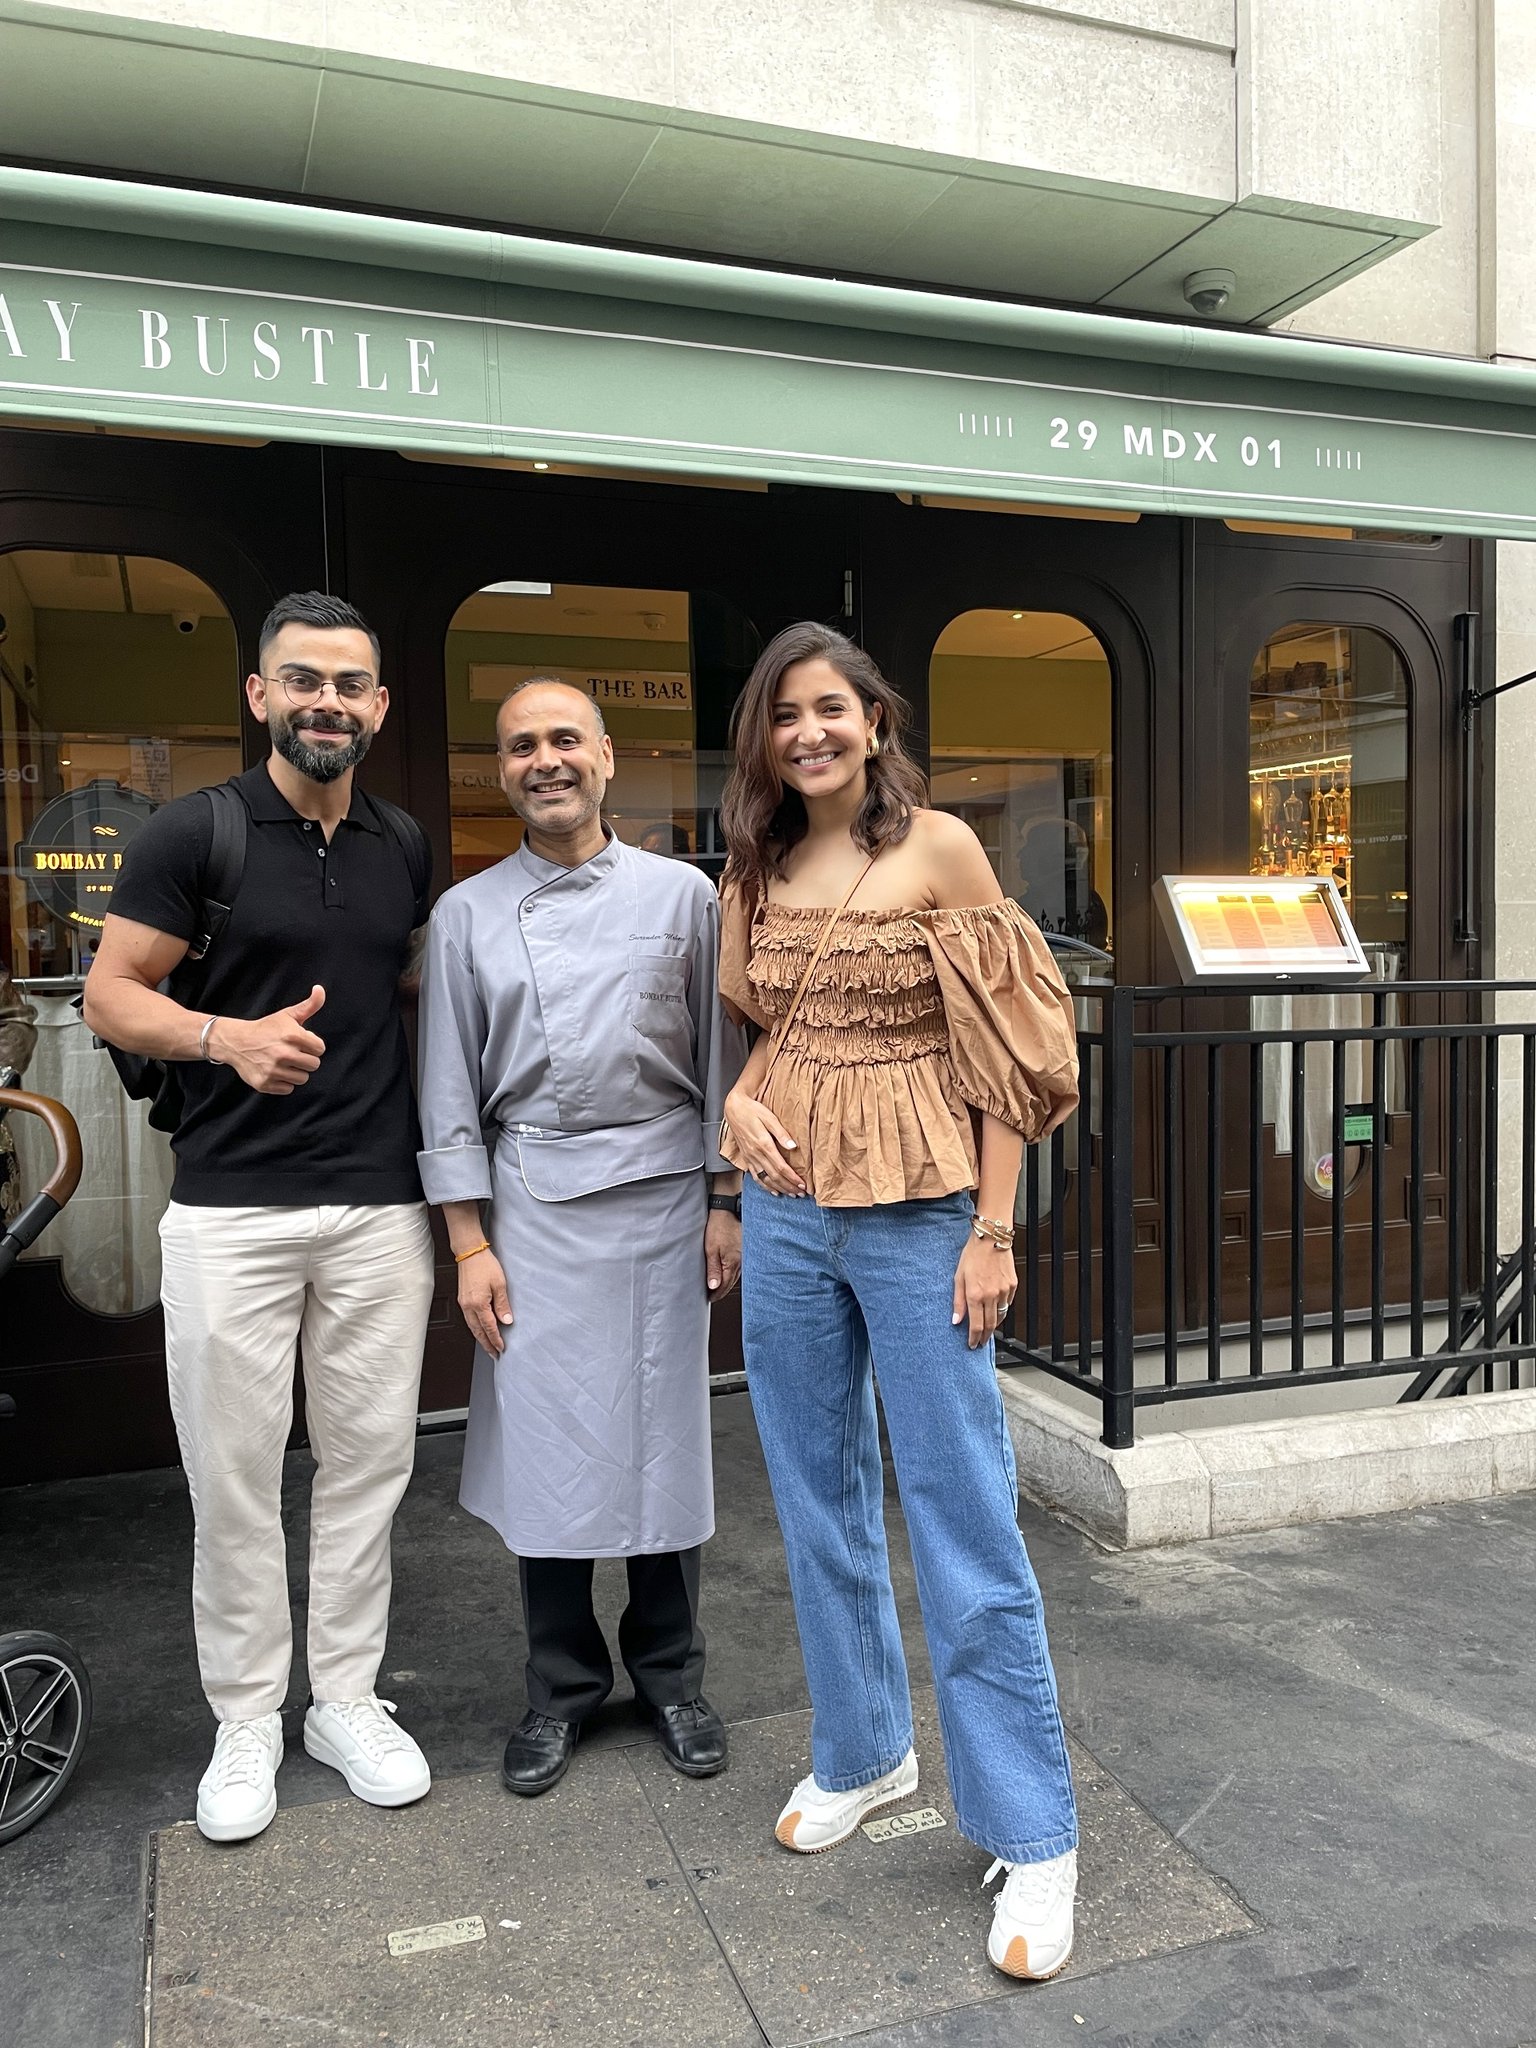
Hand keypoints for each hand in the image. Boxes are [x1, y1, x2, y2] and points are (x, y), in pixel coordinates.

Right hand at [209, 985, 326, 1094]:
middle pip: (314, 1065)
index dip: (312, 1046)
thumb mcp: (287, 1015)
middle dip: (306, 1059)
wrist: (236, 1042)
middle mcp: (284, 1054)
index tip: (301, 1043)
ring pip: (302, 1078)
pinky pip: (288, 1088)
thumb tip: (320, 989)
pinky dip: (284, 1082)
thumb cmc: (266, 1028)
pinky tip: (275, 1070)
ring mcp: (273, 1070)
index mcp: (292, 1036)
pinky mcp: (265, 1083)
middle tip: (292, 1053)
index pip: (320, 1049)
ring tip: (283, 1062)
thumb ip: (309, 1005)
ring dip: (295, 1071)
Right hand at [457, 1247, 512, 1355]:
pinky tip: (480, 1329)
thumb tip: (507, 1321)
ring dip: (480, 1338)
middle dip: (486, 1344)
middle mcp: (468, 1306)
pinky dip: (475, 1328)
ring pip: (472, 1327)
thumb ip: (503, 1305)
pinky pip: (468, 1319)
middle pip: (478, 1332)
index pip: (489, 1328)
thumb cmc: (484, 1265)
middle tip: (494, 1354)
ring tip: (488, 1345)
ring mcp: (463, 1303)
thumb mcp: (500, 1284)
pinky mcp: (462, 1299)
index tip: (501, 1348)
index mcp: (478, 1304)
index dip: (496, 1340)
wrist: (470, 1252)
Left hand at [705, 1209, 741, 1300]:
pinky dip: (732, 1272)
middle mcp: (742, 1262)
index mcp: (733, 1264)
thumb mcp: (711, 1249)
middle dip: (722, 1290)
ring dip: (727, 1281)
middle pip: (731, 1283)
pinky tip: (727, 1272)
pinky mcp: (745, 1250)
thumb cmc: (719, 1227)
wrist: (727, 1210)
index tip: (709, 1298)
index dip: (716, 1294)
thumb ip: (713, 1269)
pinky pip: (739, 1267)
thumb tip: (713, 1286)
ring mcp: (745, 1256)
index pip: (724, 1286)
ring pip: (736, 1275)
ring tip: (717, 1286)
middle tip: (712, 1295)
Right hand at [723, 1084, 806, 1195]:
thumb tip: (793, 1146)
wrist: (734, 1109)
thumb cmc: (752, 1110)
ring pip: (765, 1179)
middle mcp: (756, 1154)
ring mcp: (750, 1157)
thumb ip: (781, 1133)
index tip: (803, 1184)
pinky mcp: (746, 1158)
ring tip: (791, 1194)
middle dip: (789, 1186)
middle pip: (775, 1176)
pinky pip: (755, 1176)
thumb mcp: (769, 1117)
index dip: (792, 1178)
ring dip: (779, 1188)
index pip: (781, 1167)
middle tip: (801, 1194)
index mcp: (763, 1144)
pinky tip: (773, 1191)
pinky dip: (765, 1186)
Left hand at [952, 1234, 1016, 1349]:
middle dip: (985, 1337)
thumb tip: (956, 1320)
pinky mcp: (1012, 1285)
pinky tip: (995, 1310)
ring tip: (987, 1329)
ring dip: (993, 1325)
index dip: (974, 1338)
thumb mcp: (958, 1278)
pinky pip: (1007, 1304)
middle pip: (990, 1325)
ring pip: (1000, 1316)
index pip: (976, 1325)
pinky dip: (1001, 1310)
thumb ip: (957, 1301)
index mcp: (975, 1294)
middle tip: (981, 1343)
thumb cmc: (972, 1255)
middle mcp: (991, 1295)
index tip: (973, 1344)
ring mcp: (1004, 1291)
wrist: (991, 1239)